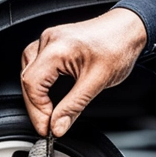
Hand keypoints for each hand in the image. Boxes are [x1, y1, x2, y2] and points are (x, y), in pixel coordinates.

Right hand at [21, 8, 146, 136]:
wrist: (128, 28)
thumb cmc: (117, 46)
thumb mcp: (97, 82)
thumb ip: (74, 107)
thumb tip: (57, 126)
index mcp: (57, 49)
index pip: (32, 84)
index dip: (37, 111)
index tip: (47, 127)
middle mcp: (49, 41)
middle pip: (27, 79)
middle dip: (35, 106)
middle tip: (47, 125)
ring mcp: (50, 40)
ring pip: (28, 71)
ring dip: (35, 94)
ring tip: (46, 112)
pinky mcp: (54, 43)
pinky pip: (37, 65)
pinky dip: (40, 83)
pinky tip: (48, 93)